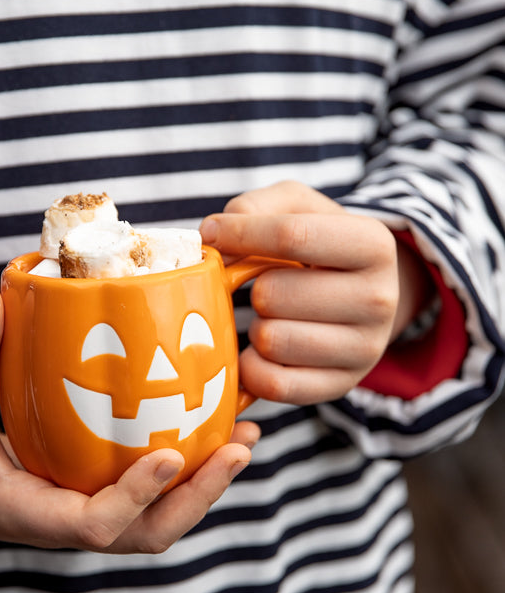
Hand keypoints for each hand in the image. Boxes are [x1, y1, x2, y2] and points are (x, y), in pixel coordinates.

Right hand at [0, 287, 257, 554]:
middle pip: (146, 534)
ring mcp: (83, 514)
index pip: (93, 525)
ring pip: (157, 522)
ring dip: (205, 486)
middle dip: (198, 496)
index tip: (169, 453)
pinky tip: (218, 428)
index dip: (135, 497)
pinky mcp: (92, 497)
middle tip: (239, 445)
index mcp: (28, 513)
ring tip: (246, 435)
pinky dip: (188, 472)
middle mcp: (65, 523)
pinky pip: (149, 498)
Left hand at [200, 181, 433, 405]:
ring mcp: (365, 349)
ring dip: (257, 327)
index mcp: (374, 244)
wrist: (364, 296)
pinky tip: (261, 351)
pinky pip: (273, 384)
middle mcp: (380, 299)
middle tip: (267, 288)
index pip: (292, 235)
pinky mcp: (341, 386)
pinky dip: (252, 367)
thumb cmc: (319, 244)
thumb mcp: (298, 206)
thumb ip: (253, 207)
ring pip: (271, 340)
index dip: (240, 234)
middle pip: (274, 293)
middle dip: (253, 288)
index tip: (213, 235)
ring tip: (275, 317)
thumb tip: (214, 237)